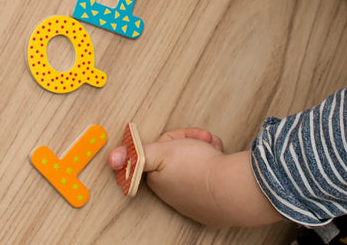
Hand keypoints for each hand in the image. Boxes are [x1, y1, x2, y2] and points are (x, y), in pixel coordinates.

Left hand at [107, 127, 283, 227]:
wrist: (233, 189)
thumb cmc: (198, 169)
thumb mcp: (163, 151)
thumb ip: (138, 154)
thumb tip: (113, 158)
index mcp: (159, 182)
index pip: (161, 152)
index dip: (174, 140)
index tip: (182, 139)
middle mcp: (175, 196)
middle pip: (180, 157)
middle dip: (192, 143)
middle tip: (205, 141)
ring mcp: (195, 204)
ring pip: (197, 166)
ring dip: (207, 151)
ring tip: (215, 149)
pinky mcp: (214, 207)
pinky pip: (213, 180)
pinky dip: (218, 168)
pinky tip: (222, 163)